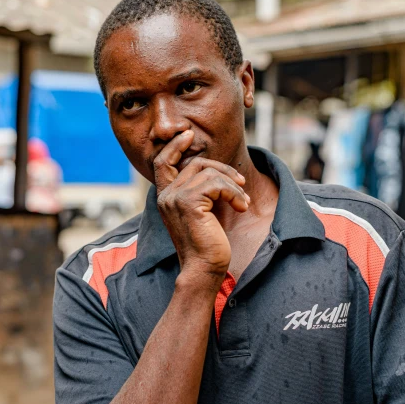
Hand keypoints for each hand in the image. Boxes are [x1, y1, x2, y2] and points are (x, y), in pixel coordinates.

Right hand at [154, 130, 248, 288]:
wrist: (204, 269)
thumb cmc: (207, 245)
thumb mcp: (201, 212)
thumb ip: (200, 191)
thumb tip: (215, 170)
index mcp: (165, 197)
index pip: (162, 162)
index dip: (173, 146)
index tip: (187, 134)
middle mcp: (165, 196)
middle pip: (195, 164)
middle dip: (222, 169)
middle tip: (240, 183)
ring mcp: (175, 198)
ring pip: (209, 173)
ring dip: (232, 185)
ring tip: (243, 201)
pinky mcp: (189, 203)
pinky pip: (217, 184)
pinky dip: (234, 193)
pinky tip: (241, 207)